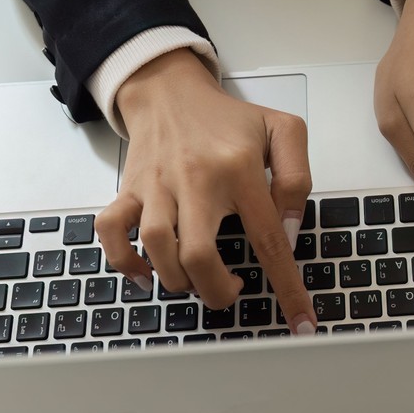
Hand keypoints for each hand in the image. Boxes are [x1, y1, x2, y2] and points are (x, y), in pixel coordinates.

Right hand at [95, 49, 315, 332]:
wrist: (169, 90)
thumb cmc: (228, 119)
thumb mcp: (283, 130)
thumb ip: (297, 178)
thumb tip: (289, 230)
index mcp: (239, 169)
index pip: (268, 240)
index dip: (286, 287)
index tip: (301, 322)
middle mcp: (195, 181)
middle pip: (199, 255)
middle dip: (217, 291)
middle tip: (231, 291)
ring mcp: (157, 187)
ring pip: (157, 249)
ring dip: (178, 281)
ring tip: (197, 281)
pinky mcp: (129, 190)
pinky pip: (112, 232)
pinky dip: (125, 262)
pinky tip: (147, 275)